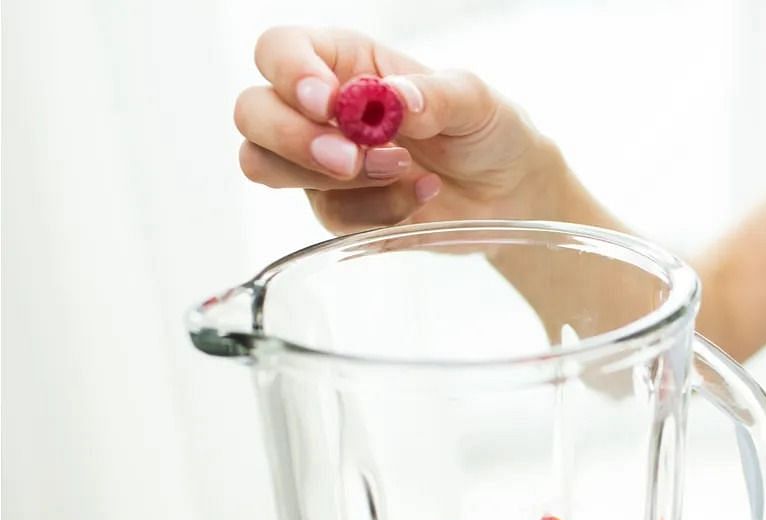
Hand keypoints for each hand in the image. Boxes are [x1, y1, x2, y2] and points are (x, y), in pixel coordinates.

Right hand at [235, 27, 565, 234]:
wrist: (507, 193)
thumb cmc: (486, 131)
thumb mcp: (474, 101)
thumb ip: (434, 95)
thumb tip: (393, 99)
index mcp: (343, 60)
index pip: (279, 51)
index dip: (289, 75)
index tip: (327, 103)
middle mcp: (318, 108)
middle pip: (252, 113)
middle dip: (294, 139)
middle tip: (349, 158)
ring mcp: (318, 162)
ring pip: (267, 167)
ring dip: (333, 179)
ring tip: (402, 171)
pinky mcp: (336, 208)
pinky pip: (327, 215)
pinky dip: (374, 212)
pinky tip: (418, 196)